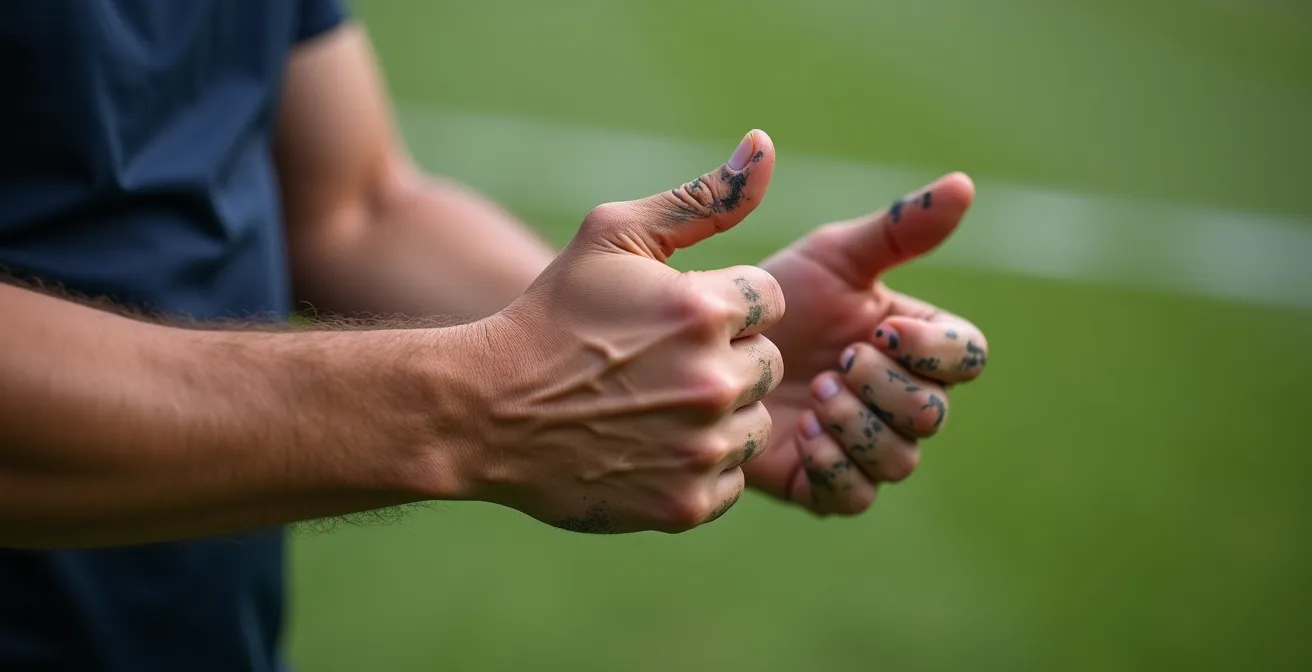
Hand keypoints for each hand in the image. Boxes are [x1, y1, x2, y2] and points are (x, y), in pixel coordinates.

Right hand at [472, 130, 784, 532]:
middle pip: (768, 364)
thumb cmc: (551, 314)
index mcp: (705, 309)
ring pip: (756, 425)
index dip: (725, 305)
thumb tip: (767, 145)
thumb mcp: (613, 235)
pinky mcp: (687, 503)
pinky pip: (732, 479)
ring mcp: (701, 448)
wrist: (485, 410)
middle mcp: (714, 380)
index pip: (769, 301)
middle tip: (659, 366)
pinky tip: (651, 447)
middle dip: (726, 360)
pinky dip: (700, 467)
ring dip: (719, 415)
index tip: (674, 318)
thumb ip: (702, 197)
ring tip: (655, 407)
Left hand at [742, 172, 990, 513]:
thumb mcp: (832, 257)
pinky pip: (856, 496)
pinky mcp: (822, 485)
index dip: (932, 347)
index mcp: (912, 344)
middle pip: (935, 413)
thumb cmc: (774, 298)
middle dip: (887, 387)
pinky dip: (837, 467)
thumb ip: (899, 228)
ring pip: (901, 459)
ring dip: (861, 425)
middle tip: (836, 362)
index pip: (967, 356)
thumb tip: (965, 183)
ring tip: (815, 394)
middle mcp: (898, 399)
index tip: (878, 326)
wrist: (703, 351)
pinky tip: (804, 433)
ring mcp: (864, 446)